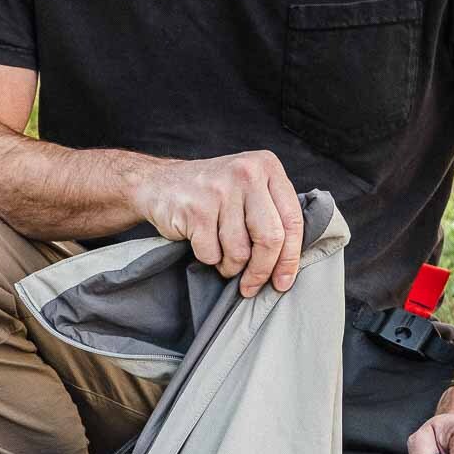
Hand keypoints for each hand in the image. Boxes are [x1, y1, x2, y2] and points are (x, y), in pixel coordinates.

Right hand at [131, 150, 302, 297]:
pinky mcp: (196, 208)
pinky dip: (209, 259)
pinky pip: (212, 253)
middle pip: (270, 238)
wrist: (160, 183)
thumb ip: (272, 214)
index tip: (283, 282)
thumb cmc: (212, 195)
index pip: (292, 221)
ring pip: (240, 251)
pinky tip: (204, 245)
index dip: (290, 258)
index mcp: (268, 167)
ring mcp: (220, 189)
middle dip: (261, 271)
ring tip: (222, 257)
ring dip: (231, 266)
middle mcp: (247, 173)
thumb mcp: (249, 189)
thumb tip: (290, 264)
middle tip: (251, 287)